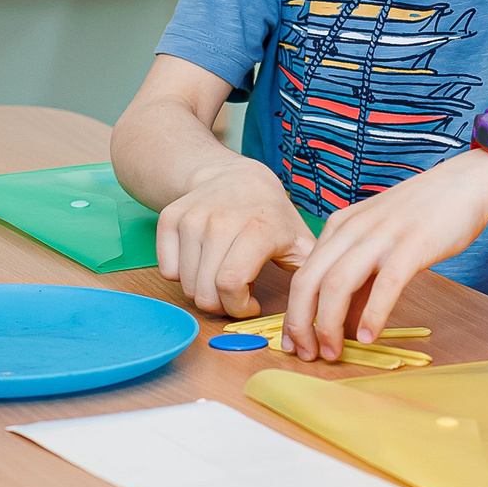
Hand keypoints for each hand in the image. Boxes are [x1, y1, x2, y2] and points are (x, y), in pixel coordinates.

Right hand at [155, 157, 312, 318]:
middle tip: (234, 293)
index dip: (238, 307)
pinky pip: (167, 269)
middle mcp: (220, 222)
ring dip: (203, 290)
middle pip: (204, 291)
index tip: (250, 305)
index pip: (230, 284)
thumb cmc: (270, 214)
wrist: (236, 176)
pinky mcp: (171, 218)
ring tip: (222, 274)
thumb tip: (320, 309)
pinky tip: (203, 262)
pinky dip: (182, 275)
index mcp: (256, 230)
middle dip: (221, 304)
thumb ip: (312, 274)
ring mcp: (192, 218)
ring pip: (185, 284)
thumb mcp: (299, 239)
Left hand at [281, 150, 487, 359]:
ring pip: (338, 284)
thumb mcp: (378, 241)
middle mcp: (352, 230)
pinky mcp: (412, 245)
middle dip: (301, 324)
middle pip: (309, 281)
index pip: (303, 275)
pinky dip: (372, 315)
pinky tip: (369, 337)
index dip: (294, 315)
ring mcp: (381, 236)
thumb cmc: (422, 215)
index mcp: (339, 227)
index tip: (294, 344)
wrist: (465, 183)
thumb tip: (345, 325)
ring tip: (333, 353)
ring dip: (330, 325)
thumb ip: (360, 281)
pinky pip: (385, 285)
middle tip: (308, 355)